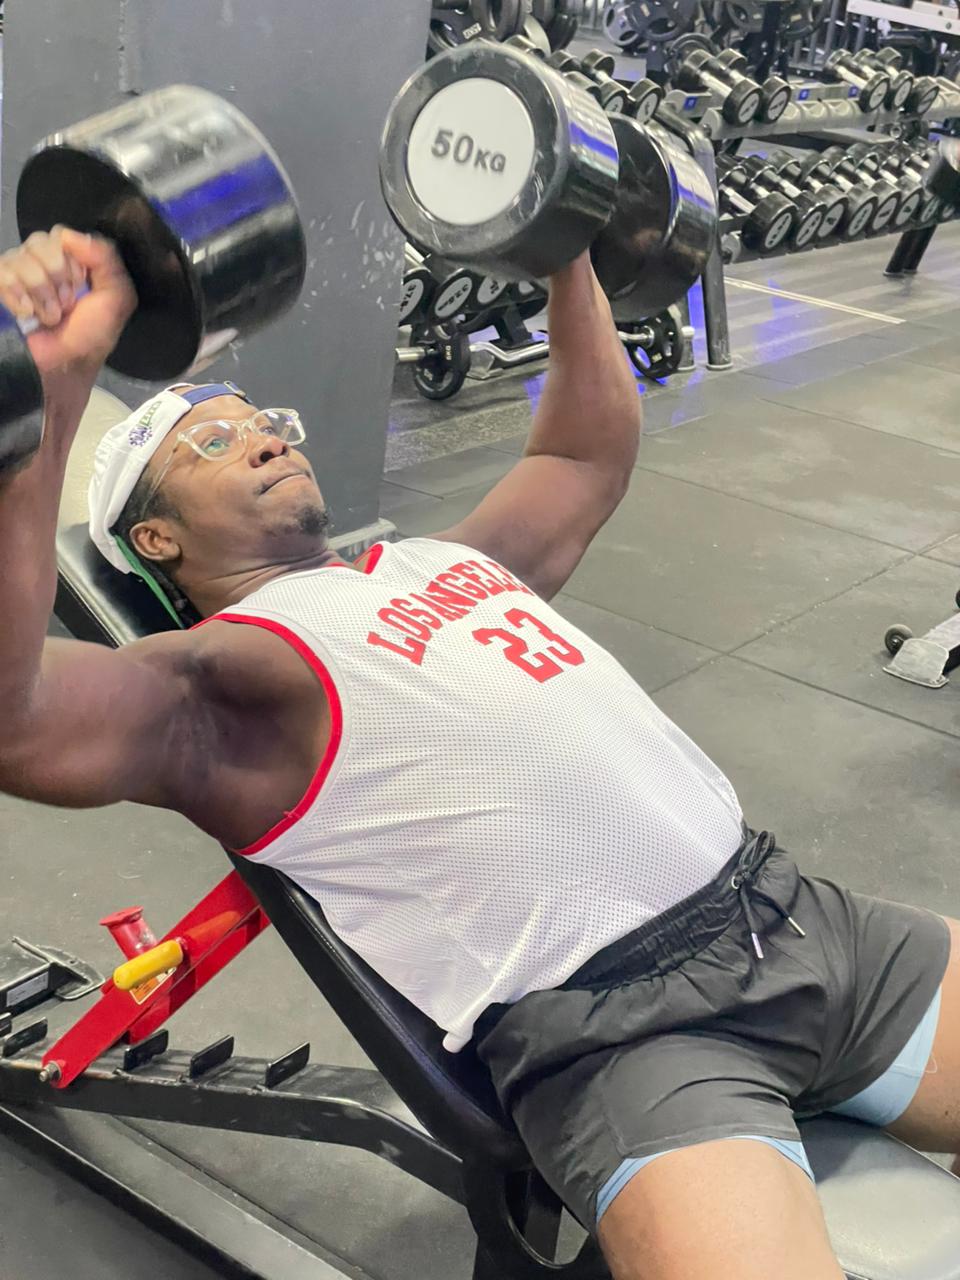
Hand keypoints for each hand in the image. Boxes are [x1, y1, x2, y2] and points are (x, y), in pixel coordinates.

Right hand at [0, 227, 137, 403]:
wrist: (63, 364)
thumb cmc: (91, 334)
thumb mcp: (116, 298)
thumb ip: (106, 259)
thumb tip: (69, 235)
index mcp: (70, 259)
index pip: (62, 235)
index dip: (72, 262)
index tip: (81, 286)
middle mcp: (41, 260)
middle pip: (40, 242)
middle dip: (57, 278)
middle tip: (65, 305)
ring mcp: (17, 273)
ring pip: (20, 258)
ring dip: (41, 294)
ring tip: (49, 317)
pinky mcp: (0, 286)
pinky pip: (2, 273)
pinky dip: (17, 296)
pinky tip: (26, 313)